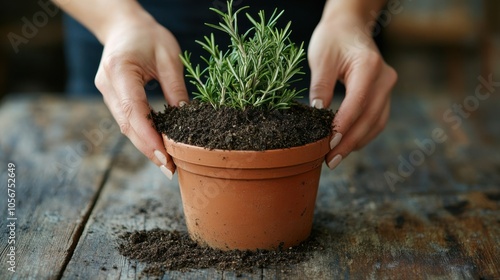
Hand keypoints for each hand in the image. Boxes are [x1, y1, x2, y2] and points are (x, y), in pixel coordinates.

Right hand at [94, 12, 186, 177]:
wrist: (123, 25)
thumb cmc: (148, 36)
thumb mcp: (169, 57)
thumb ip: (176, 88)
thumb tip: (186, 120)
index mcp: (120, 70)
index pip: (134, 110)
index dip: (148, 137)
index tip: (165, 156)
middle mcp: (107, 84)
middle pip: (127, 125)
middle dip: (148, 149)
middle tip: (169, 169)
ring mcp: (106, 92)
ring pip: (125, 126)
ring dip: (144, 145)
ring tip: (166, 163)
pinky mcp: (111, 97)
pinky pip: (126, 120)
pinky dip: (141, 134)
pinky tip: (157, 145)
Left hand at [308, 15, 396, 168]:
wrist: (350, 25)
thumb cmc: (333, 38)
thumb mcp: (321, 58)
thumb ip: (320, 86)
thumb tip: (317, 114)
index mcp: (369, 67)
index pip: (358, 103)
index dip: (343, 127)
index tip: (328, 145)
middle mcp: (385, 79)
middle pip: (369, 118)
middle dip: (350, 142)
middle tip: (330, 161)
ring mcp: (387, 87)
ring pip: (376, 122)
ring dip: (357, 143)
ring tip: (335, 158)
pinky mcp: (383, 94)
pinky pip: (377, 119)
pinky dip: (363, 134)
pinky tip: (347, 145)